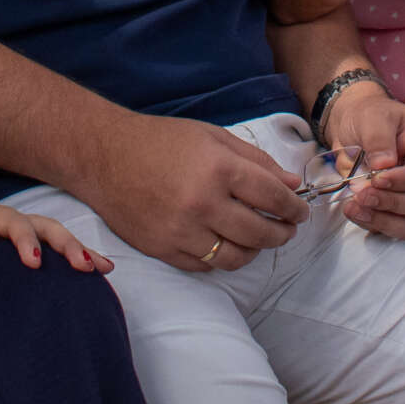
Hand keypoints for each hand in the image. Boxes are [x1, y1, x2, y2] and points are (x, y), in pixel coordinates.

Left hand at [0, 184, 113, 272]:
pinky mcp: (7, 249)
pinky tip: (82, 273)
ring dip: (74, 250)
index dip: (28, 242)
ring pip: (49, 237)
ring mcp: (7, 234)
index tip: (34, 265)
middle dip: (68, 245)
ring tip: (103, 268)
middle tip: (88, 267)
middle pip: (43, 227)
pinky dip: (63, 259)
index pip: (15, 223)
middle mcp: (2, 221)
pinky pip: (41, 250)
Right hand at [84, 113, 304, 270]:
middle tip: (286, 229)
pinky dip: (221, 258)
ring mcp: (181, 231)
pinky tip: (225, 244)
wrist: (104, 156)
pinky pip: (204, 266)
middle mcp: (202, 203)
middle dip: (281, 234)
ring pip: (234, 258)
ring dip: (254, 251)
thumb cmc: (161, 141)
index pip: (272, 198)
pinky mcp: (162, 249)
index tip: (300, 212)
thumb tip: (291, 185)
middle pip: (259, 233)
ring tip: (257, 240)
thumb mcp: (213, 136)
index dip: (293, 208)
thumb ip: (256, 161)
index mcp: (219, 169)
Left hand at [318, 81, 404, 239]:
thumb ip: (378, 138)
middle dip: (393, 202)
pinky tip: (356, 212)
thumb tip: (383, 166)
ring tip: (355, 207)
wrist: (355, 128)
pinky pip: (396, 229)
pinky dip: (375, 225)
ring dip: (384, 220)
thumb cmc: (371, 117)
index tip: (377, 180)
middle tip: (362, 194)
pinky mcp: (403, 213)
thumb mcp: (373, 116)